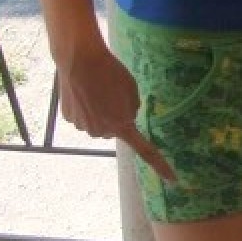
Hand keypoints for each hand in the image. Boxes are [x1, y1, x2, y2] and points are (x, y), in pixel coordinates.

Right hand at [58, 41, 174, 179]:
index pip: (145, 150)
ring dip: (99, 110)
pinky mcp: (69, 119)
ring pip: (98, 122)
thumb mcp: (132, 90)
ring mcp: (83, 127)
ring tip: (96, 88)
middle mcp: (102, 131)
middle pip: (115, 128)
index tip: (173, 180)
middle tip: (112, 94)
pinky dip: (85, 106)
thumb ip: (132, 109)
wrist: (79, 60)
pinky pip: (83, 116)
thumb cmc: (111, 73)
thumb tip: (125, 118)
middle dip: (116, 116)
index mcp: (123, 125)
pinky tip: (83, 90)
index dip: (160, 165)